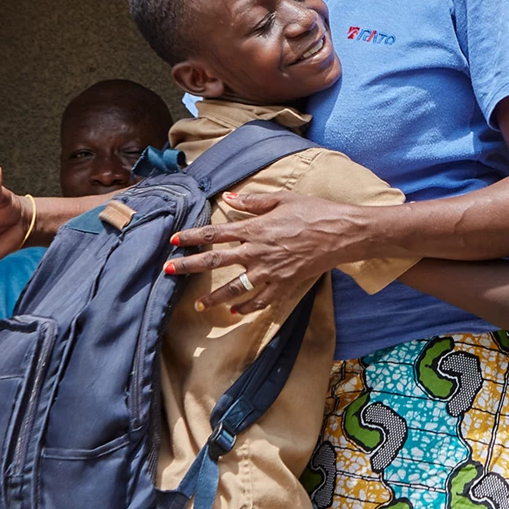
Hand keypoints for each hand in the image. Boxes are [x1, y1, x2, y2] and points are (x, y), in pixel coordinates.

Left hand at [167, 189, 357, 314]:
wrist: (340, 233)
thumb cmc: (314, 212)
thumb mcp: (282, 199)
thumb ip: (252, 202)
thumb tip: (228, 197)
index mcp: (254, 229)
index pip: (215, 233)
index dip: (193, 236)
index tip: (174, 240)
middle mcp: (257, 252)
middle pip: (215, 261)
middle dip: (189, 266)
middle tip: (168, 271)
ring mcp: (270, 271)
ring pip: (235, 287)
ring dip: (213, 296)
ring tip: (198, 304)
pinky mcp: (284, 284)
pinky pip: (261, 300)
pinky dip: (247, 307)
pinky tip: (235, 311)